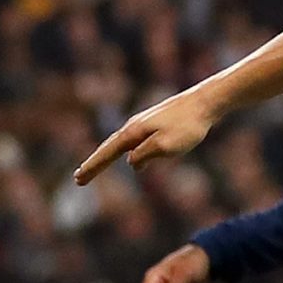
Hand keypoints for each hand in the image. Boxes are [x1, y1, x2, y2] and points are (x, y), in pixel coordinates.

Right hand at [74, 86, 222, 184]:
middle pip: (109, 149)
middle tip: (79, 179)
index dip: (93, 168)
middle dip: (94, 164)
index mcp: (133, 133)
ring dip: (107, 158)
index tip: (78, 180)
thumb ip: (143, 155)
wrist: (204, 103)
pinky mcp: (155, 123)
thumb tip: (131, 162)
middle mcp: (133, 126)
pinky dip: (126, 151)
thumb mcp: (165, 147)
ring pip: (121, 144)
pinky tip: (132, 159)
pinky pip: (134, 141)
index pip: (107, 154)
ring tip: (94, 168)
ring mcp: (143, 123)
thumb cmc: (187, 126)